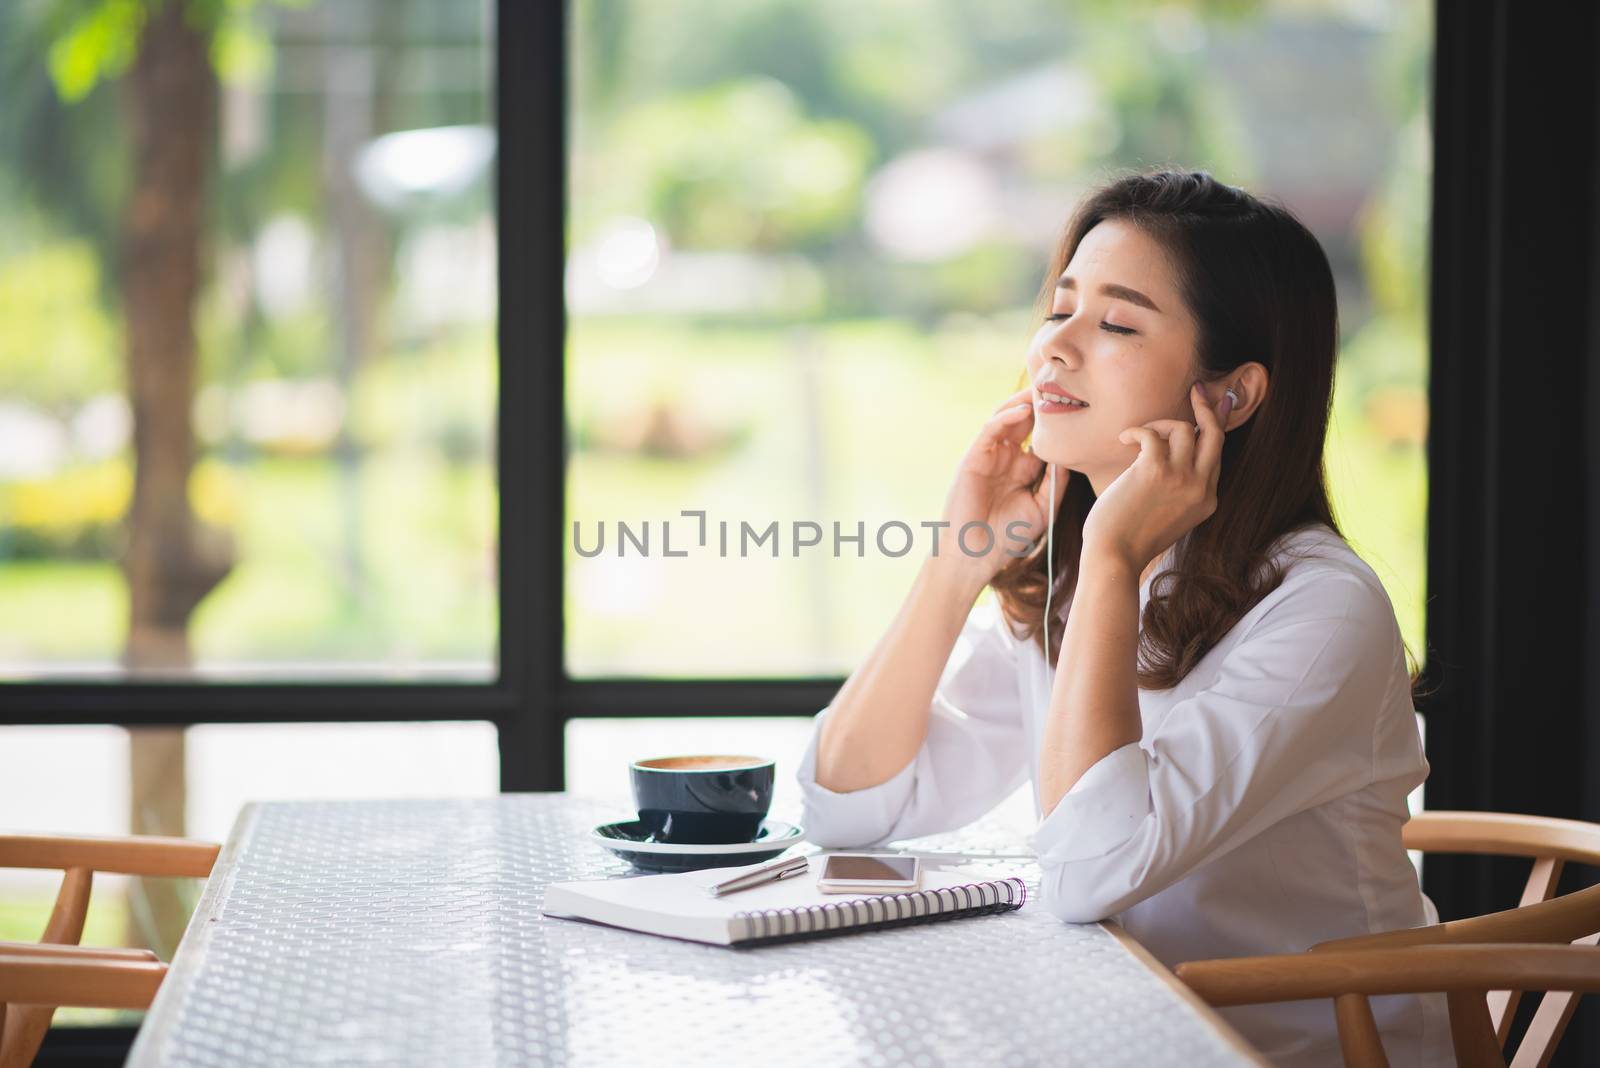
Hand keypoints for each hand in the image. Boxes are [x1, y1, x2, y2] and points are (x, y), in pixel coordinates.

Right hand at [937, 386, 1069, 585]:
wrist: (974, 555)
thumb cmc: (1006, 537)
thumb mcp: (1041, 507)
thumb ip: (1055, 482)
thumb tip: (1071, 456)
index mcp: (1021, 468)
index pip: (1040, 435)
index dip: (1056, 420)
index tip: (1080, 405)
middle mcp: (1005, 457)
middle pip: (1024, 420)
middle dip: (1041, 402)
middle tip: (1063, 384)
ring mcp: (988, 456)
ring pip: (1005, 418)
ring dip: (1024, 402)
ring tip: (1044, 388)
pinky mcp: (973, 457)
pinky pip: (990, 430)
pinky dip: (1006, 418)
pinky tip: (1025, 412)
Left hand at [1080, 382, 1230, 574]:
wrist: (1113, 557)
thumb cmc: (1129, 538)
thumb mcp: (1166, 514)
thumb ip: (1176, 489)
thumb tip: (1165, 452)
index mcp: (1207, 500)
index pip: (1216, 455)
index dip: (1211, 430)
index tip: (1207, 410)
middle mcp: (1201, 488)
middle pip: (1216, 434)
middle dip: (1208, 408)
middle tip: (1196, 390)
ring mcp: (1181, 479)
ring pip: (1184, 429)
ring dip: (1158, 425)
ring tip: (1136, 437)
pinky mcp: (1155, 471)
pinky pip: (1152, 434)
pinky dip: (1137, 431)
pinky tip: (1123, 439)